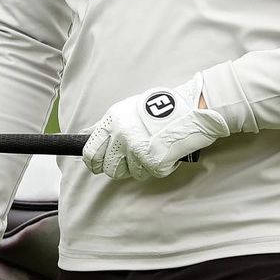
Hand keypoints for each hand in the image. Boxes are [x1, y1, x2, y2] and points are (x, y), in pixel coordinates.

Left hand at [82, 77, 229, 181]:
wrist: (192, 106)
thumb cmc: (163, 106)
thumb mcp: (128, 109)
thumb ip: (109, 125)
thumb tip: (87, 136)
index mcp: (112, 121)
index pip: (90, 151)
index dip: (93, 163)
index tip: (98, 166)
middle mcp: (121, 135)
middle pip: (110, 168)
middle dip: (122, 168)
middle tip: (135, 160)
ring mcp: (137, 149)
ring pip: (133, 173)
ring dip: (144, 166)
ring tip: (155, 148)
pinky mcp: (153, 160)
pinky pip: (153, 173)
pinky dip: (163, 166)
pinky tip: (168, 150)